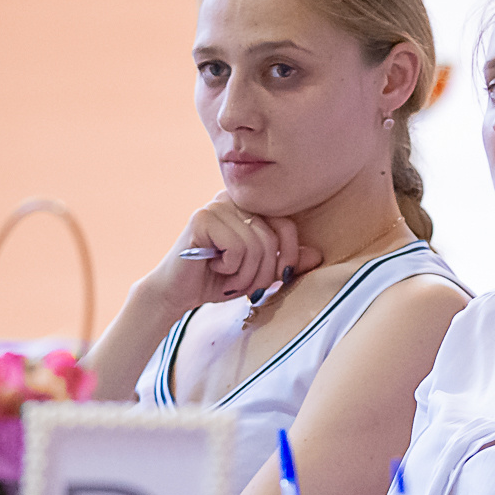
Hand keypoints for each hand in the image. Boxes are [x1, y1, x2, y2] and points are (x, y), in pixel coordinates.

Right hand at [149, 194, 323, 307]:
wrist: (176, 292)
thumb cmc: (218, 280)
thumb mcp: (259, 273)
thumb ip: (285, 263)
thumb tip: (317, 255)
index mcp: (249, 209)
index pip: (286, 225)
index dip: (289, 255)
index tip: (280, 278)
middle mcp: (233, 201)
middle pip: (271, 238)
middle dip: (263, 273)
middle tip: (246, 286)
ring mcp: (216, 206)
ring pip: (255, 245)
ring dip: (245, 274)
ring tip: (228, 278)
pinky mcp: (201, 218)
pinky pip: (237, 247)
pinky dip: (230, 268)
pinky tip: (213, 267)